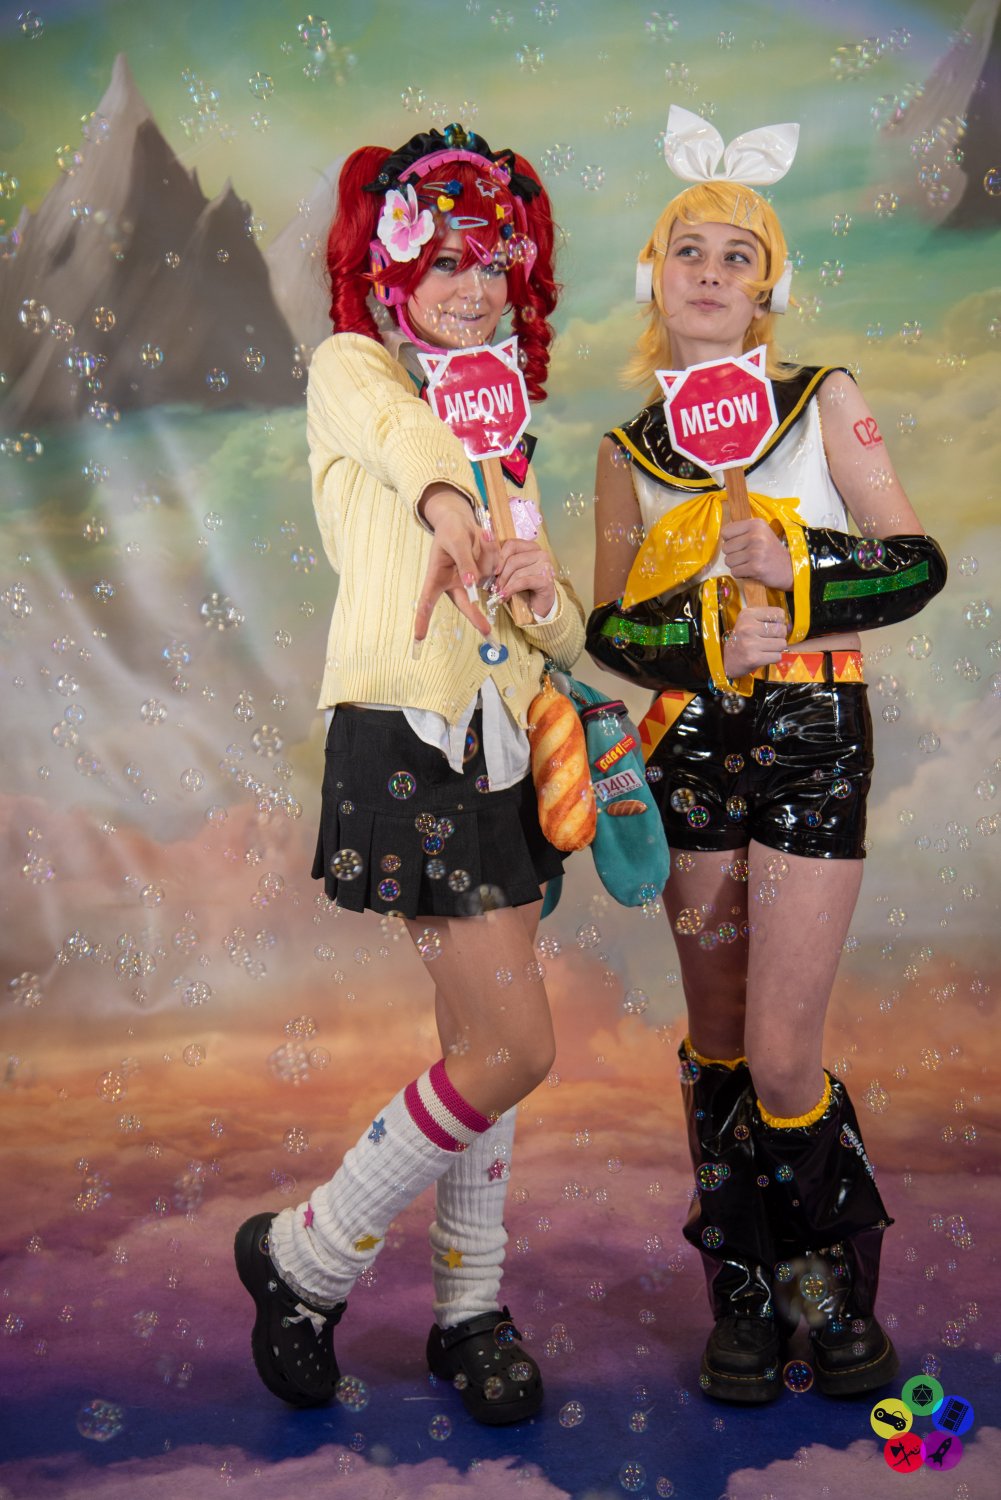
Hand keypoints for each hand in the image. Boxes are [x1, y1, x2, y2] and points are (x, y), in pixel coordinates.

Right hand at [414, 494, 499, 642]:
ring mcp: (473, 579)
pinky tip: (484, 538)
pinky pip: (495, 564)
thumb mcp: (455, 541)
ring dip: (486, 553)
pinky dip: (493, 549)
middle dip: (476, 617)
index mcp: (437, 579)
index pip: (427, 602)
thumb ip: (464, 561)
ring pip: (486, 575)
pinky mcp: (486, 572)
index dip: (422, 620)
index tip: (419, 638)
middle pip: (465, 604)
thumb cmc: (450, 532)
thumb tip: (471, 582)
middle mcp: (456, 584)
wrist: (462, 522)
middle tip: (487, 631)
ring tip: (479, 535)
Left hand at [493, 538, 556, 618]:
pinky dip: (511, 589)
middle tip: (495, 587)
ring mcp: (545, 566)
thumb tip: (485, 566)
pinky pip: (523, 582)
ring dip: (505, 585)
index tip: (493, 572)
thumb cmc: (524, 588)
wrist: (539, 605)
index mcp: (531, 547)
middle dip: (501, 576)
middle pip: (513, 560)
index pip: (512, 544)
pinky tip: (505, 596)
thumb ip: (502, 565)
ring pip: (517, 572)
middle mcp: (541, 553)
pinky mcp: (546, 580)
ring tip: (499, 594)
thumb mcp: (511, 573)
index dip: (499, 558)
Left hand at [721, 518, 793, 589]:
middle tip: (747, 556)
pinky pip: (734, 572)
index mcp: (756, 524)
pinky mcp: (755, 567)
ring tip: (749, 563)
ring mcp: (756, 552)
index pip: (726, 532)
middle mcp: (756, 536)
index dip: (730, 540)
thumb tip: (723, 535)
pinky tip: (751, 571)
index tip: (741, 544)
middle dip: (733, 554)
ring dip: (736, 565)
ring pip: (728, 561)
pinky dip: (740, 574)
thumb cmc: (771, 551)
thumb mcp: (761, 533)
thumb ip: (743, 531)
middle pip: (725, 547)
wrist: (790, 568)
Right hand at [723, 605, 788, 678]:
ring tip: (765, 649)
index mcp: (747, 615)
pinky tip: (764, 656)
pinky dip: (773, 658)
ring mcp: (750, 644)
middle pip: (781, 630)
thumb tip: (790, 626)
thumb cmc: (743, 639)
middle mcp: (748, 627)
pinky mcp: (754, 658)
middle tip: (768, 640)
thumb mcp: (750, 622)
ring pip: (781, 644)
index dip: (779, 622)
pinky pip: (777, 656)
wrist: (728, 660)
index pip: (778, 613)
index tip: (770, 627)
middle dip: (779, 637)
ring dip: (777, 648)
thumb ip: (769, 620)